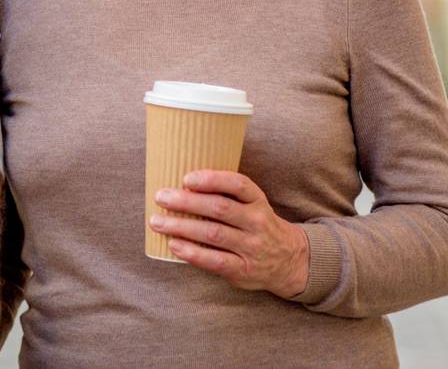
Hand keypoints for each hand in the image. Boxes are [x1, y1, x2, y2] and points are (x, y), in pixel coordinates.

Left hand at [148, 169, 309, 299]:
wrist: (289, 260)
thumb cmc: (258, 225)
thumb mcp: (253, 204)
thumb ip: (227, 195)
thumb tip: (182, 184)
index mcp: (258, 201)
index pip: (238, 184)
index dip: (212, 179)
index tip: (186, 178)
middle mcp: (257, 222)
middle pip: (220, 208)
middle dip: (187, 202)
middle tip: (161, 197)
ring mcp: (252, 248)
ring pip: (214, 234)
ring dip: (182, 227)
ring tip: (157, 222)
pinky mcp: (244, 270)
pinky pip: (215, 261)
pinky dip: (192, 253)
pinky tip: (174, 245)